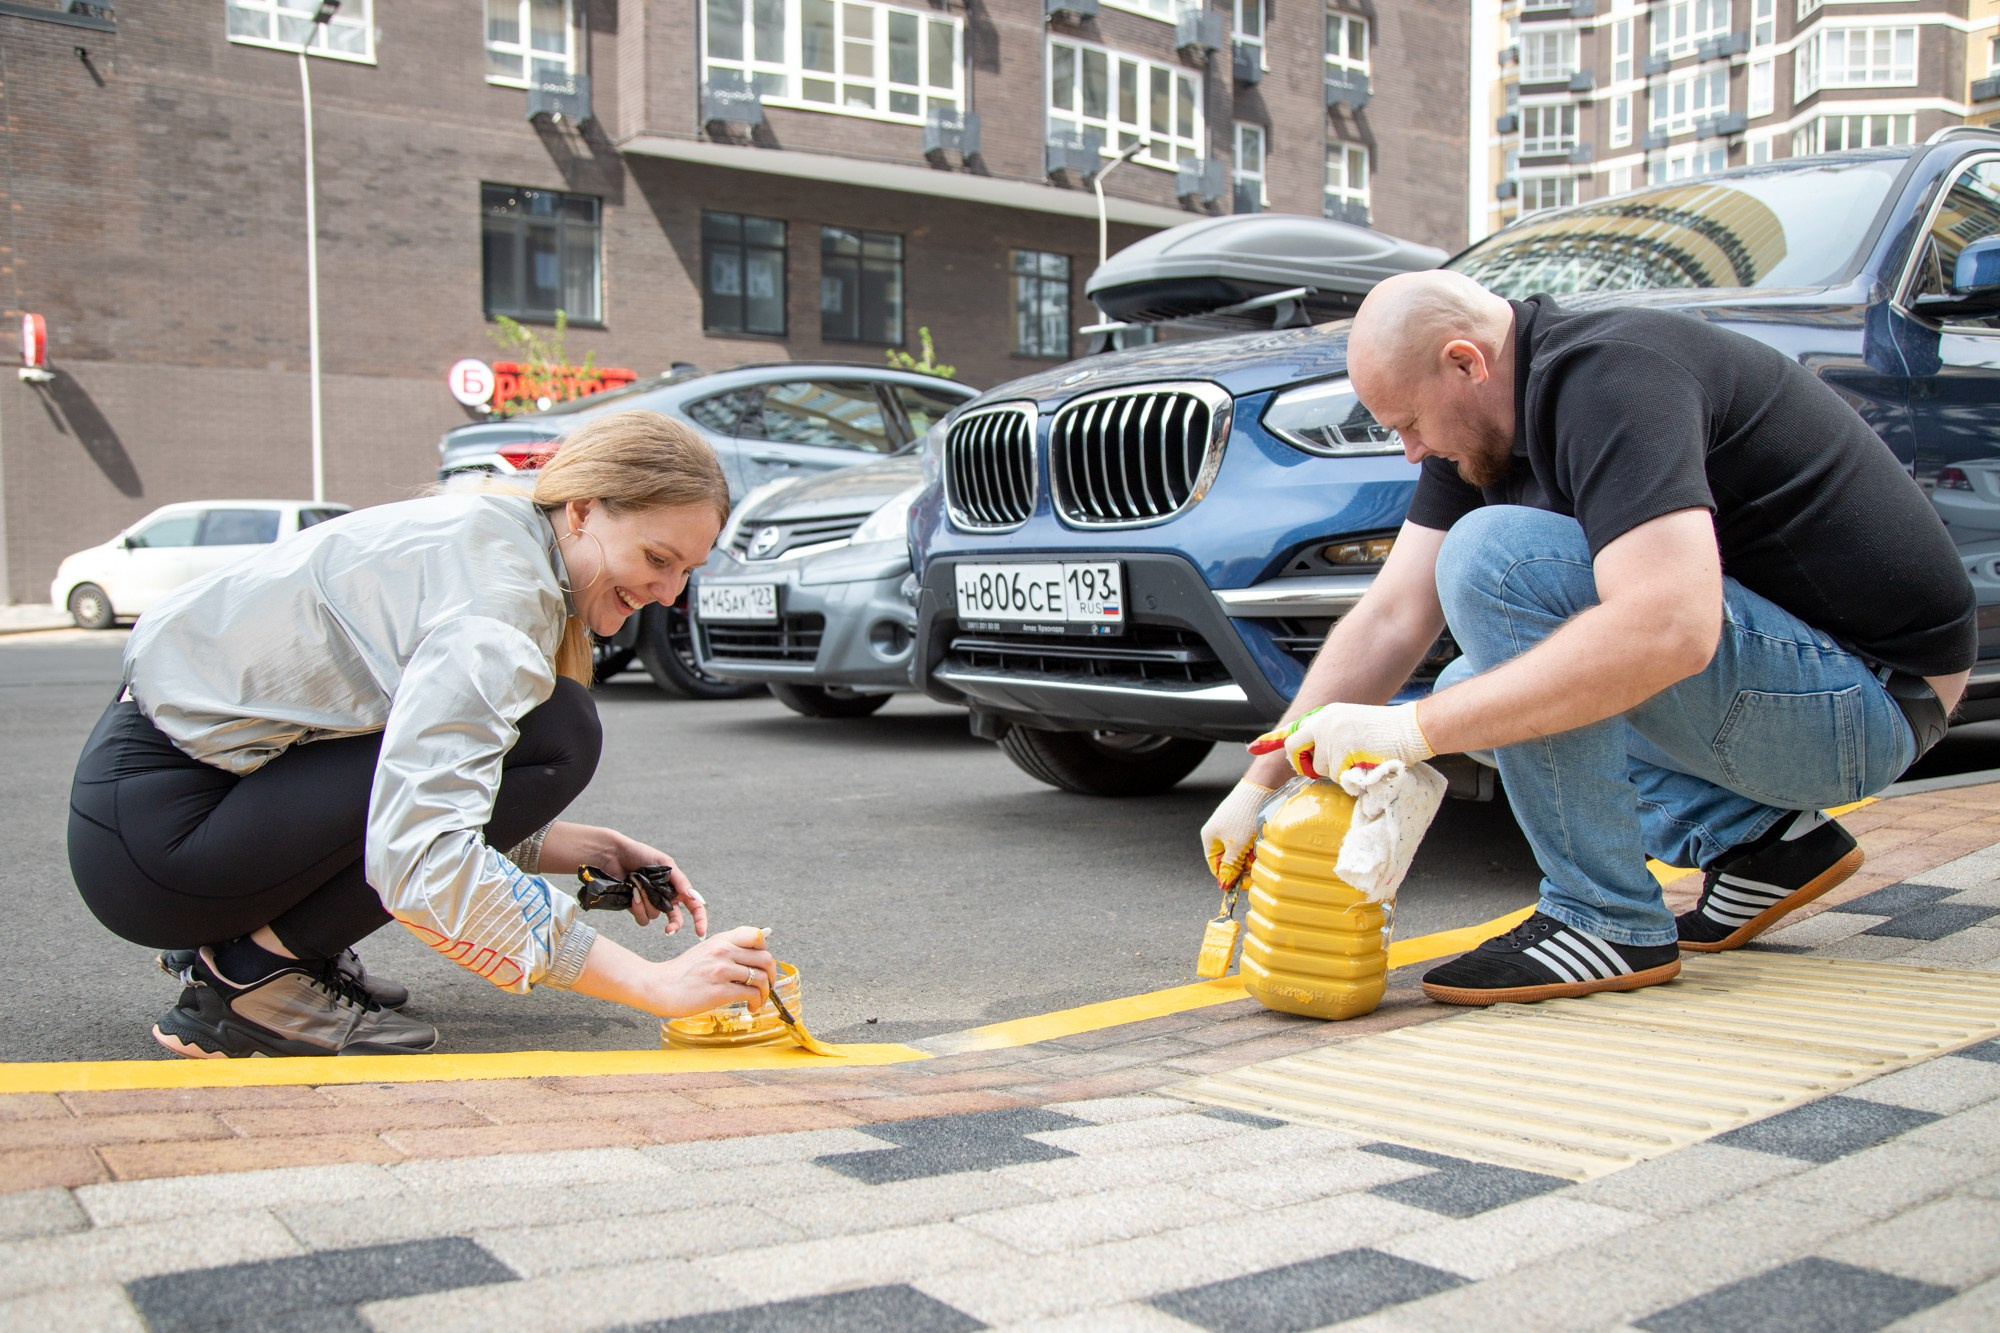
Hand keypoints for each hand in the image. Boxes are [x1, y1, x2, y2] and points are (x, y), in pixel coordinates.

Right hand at [574, 925, 774, 1019]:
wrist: (658, 986)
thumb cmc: (681, 973)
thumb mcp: (705, 951)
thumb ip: (726, 951)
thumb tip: (753, 957)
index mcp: (721, 940)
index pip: (756, 935)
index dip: (766, 949)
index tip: (762, 963)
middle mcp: (723, 951)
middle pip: (765, 958)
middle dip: (772, 975)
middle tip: (767, 986)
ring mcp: (722, 970)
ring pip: (762, 977)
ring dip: (766, 992)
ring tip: (758, 1000)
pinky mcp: (720, 990)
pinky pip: (751, 994)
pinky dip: (756, 1002)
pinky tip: (750, 1007)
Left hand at [602, 830, 707, 938]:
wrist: (614, 855)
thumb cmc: (641, 854)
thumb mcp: (665, 863)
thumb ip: (680, 880)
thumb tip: (693, 897)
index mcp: (676, 886)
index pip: (694, 906)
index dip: (700, 920)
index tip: (700, 932)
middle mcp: (665, 897)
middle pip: (676, 919)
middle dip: (674, 926)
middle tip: (668, 930)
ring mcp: (650, 903)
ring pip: (655, 916)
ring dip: (647, 903)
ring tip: (639, 886)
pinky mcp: (635, 907)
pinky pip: (642, 918)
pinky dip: (638, 907)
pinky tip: (633, 894)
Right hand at [1201, 778, 1273, 884]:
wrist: (1259, 789)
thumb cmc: (1243, 817)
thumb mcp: (1236, 847)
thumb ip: (1230, 866)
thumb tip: (1224, 884)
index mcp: (1210, 838)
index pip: (1216, 866)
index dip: (1228, 876)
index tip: (1241, 884)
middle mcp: (1218, 833)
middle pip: (1230, 859)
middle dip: (1242, 864)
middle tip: (1253, 865)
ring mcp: (1231, 827)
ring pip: (1241, 850)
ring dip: (1250, 854)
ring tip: (1257, 849)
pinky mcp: (1244, 822)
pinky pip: (1248, 840)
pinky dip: (1254, 844)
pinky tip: (1260, 841)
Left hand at [1249, 701, 1431, 778]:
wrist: (1412, 728)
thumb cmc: (1386, 731)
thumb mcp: (1350, 724)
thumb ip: (1328, 734)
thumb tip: (1310, 755)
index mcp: (1326, 715)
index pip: (1292, 729)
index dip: (1271, 741)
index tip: (1253, 747)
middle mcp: (1324, 724)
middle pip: (1296, 750)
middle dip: (1304, 763)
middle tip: (1322, 767)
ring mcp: (1333, 738)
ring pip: (1319, 769)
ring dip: (1335, 772)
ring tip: (1358, 760)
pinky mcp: (1344, 754)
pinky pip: (1338, 778)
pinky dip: (1351, 779)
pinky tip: (1365, 765)